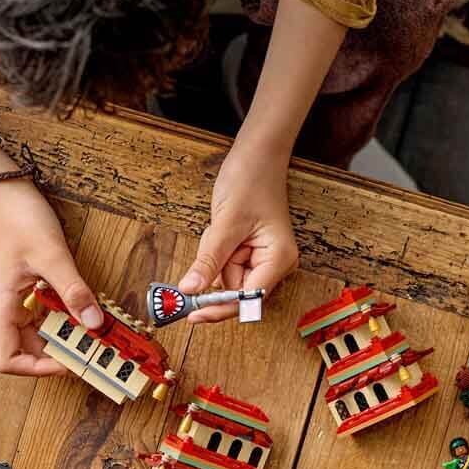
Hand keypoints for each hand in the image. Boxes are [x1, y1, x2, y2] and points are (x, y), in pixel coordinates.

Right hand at [0, 177, 103, 374]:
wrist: (8, 194)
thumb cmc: (18, 219)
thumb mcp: (52, 256)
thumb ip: (73, 291)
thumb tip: (92, 322)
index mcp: (2, 308)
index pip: (8, 360)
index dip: (37, 368)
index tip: (67, 361)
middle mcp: (6, 311)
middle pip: (28, 353)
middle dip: (60, 355)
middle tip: (91, 351)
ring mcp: (18, 304)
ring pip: (41, 336)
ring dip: (66, 339)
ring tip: (94, 336)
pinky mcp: (30, 295)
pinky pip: (48, 318)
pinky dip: (67, 321)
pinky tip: (86, 314)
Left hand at [176, 136, 298, 322]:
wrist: (256, 155)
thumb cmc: (251, 179)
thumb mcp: (225, 223)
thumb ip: (208, 260)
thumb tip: (190, 290)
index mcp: (278, 260)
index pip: (247, 299)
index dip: (219, 308)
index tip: (192, 314)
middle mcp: (274, 265)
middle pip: (237, 292)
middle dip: (216, 274)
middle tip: (201, 257)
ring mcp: (263, 260)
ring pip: (227, 279)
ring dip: (214, 259)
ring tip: (220, 228)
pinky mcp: (250, 254)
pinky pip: (225, 265)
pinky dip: (215, 253)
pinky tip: (220, 230)